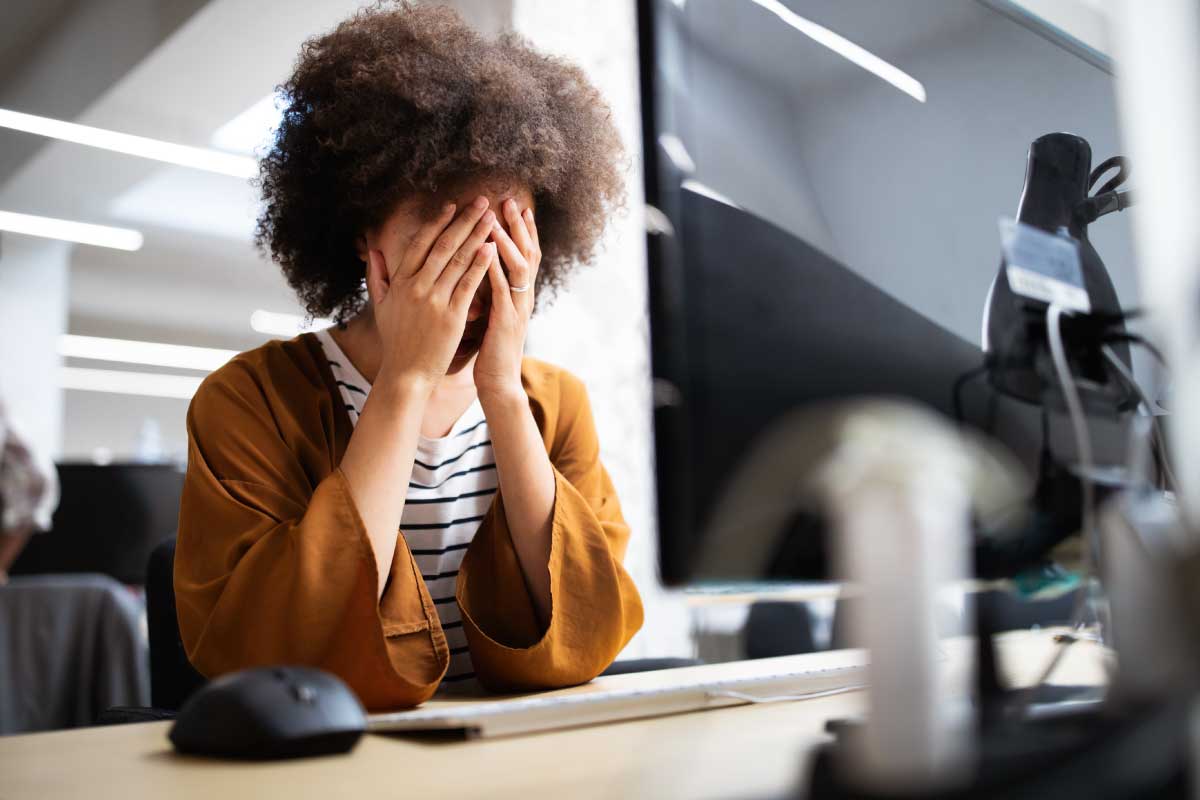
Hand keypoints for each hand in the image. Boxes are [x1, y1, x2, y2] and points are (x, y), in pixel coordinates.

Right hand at [366, 197, 496, 388]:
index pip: (421, 243)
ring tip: (491, 218)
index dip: (438, 222)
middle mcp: (417, 287)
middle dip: (464, 221)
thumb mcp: (381, 306)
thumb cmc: (396, 340)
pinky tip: (491, 248)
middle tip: (482, 201)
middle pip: (443, 245)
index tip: (453, 205)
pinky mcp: (452, 316)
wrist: (407, 373)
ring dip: (476, 236)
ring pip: (458, 260)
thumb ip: (377, 276)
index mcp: (401, 281)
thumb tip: (373, 249)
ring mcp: (434, 300)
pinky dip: (480, 265)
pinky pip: (468, 285)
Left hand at [474, 200, 541, 399]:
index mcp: (519, 295)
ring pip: (517, 267)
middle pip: (527, 254)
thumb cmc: (492, 351)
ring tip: (497, 218)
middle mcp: (523, 298)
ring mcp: (517, 308)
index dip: (523, 231)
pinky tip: (487, 250)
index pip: (525, 256)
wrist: (499, 384)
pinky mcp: (506, 321)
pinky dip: (494, 268)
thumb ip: (495, 294)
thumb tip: (486, 273)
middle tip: (511, 200)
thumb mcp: (495, 316)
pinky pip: (502, 289)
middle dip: (519, 227)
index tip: (516, 207)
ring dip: (508, 240)